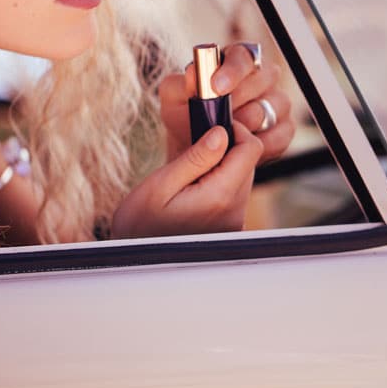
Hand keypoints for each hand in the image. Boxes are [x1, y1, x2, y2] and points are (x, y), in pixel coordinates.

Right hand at [111, 121, 262, 237]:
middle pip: (249, 163)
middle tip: (195, 147)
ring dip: (222, 166)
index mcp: (219, 198)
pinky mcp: (229, 228)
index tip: (212, 126)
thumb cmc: (139, 226)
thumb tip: (222, 133)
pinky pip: (234, 195)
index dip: (236, 130)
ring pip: (242, 178)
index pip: (251, 150)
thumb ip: (195, 158)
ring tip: (190, 170)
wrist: (135, 261)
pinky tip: (193, 188)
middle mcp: (234, 213)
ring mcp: (234, 223)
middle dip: (228, 148)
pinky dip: (219, 183)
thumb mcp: (160, 185)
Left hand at [159, 42, 294, 163]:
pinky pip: (279, 134)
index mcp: (234, 61)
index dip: (233, 70)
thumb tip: (193, 72)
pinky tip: (240, 146)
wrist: (197, 149)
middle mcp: (261, 77)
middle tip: (217, 117)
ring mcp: (276, 102)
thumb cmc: (186, 117)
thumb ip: (180, 84)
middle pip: (263, 79)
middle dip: (237, 101)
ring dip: (246, 124)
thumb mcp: (174, 100)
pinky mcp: (285, 128)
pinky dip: (258, 144)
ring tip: (226, 133)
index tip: (217, 87)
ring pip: (271, 108)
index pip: (243, 56)